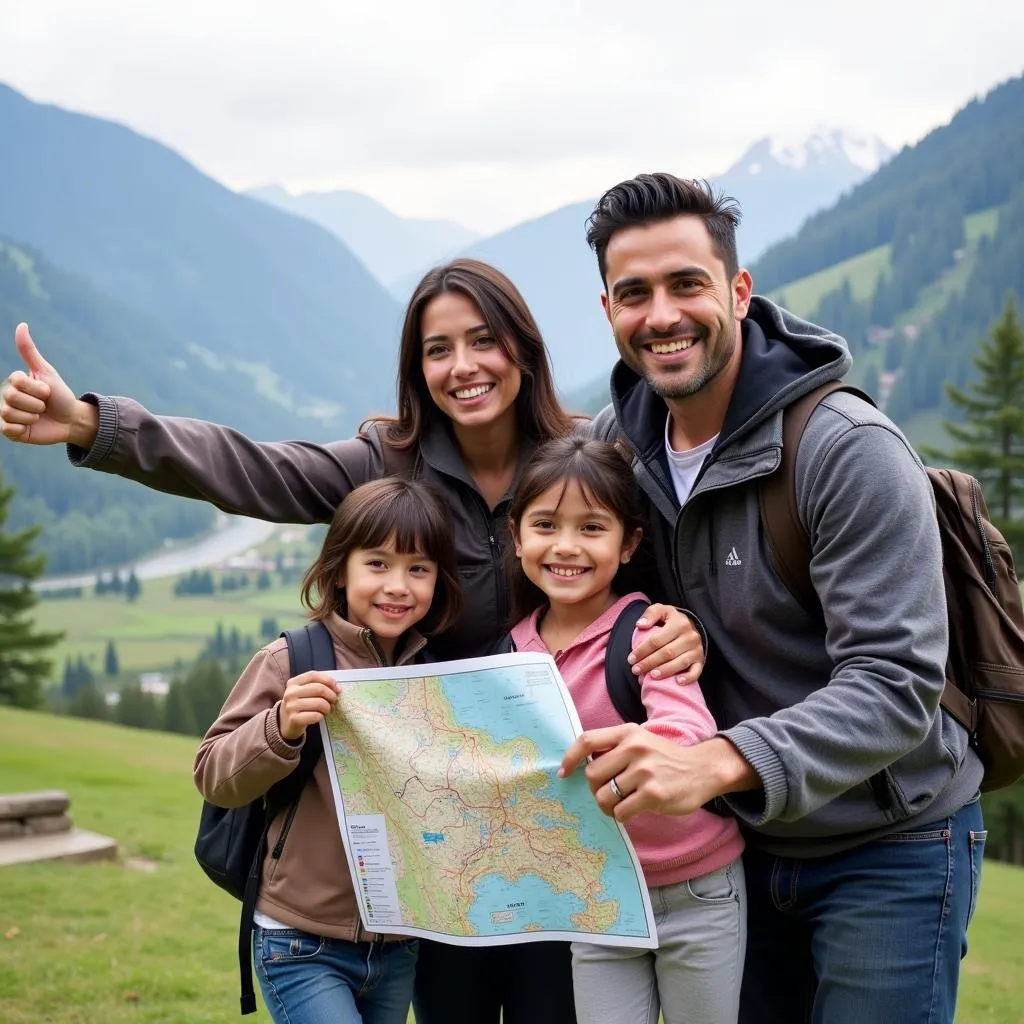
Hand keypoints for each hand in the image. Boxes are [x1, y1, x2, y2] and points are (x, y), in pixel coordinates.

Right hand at [1, 323, 96, 446]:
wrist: (71, 420)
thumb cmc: (60, 395)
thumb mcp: (46, 372)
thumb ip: (29, 351)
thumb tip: (22, 325)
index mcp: (14, 382)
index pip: (16, 381)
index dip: (37, 388)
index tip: (47, 392)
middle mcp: (7, 397)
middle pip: (10, 396)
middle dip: (36, 402)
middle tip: (44, 406)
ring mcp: (7, 414)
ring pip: (8, 413)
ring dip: (32, 416)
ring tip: (39, 416)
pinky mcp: (10, 431)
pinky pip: (7, 428)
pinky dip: (23, 428)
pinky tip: (31, 427)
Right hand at [278, 671, 339, 740]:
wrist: (286, 723)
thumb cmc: (301, 704)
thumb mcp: (305, 691)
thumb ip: (318, 685)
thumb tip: (337, 688)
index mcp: (293, 682)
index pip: (313, 675)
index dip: (328, 680)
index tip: (337, 688)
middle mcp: (290, 693)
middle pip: (318, 689)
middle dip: (331, 695)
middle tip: (334, 701)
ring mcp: (291, 706)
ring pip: (319, 703)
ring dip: (328, 707)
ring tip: (327, 710)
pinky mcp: (294, 719)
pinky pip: (316, 715)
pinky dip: (322, 716)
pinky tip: (320, 716)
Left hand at [558, 727, 756, 820]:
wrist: (703, 769)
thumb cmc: (665, 758)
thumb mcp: (641, 741)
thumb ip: (615, 748)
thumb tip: (581, 766)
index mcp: (628, 733)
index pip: (587, 740)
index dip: (570, 758)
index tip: (564, 772)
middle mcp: (634, 748)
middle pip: (592, 774)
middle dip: (595, 788)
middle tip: (607, 793)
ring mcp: (644, 771)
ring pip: (603, 796)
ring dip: (607, 806)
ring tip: (618, 805)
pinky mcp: (653, 794)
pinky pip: (621, 811)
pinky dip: (621, 815)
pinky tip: (631, 810)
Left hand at [629, 604, 704, 682]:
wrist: (690, 626)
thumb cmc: (671, 620)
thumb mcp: (660, 610)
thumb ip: (650, 614)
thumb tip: (640, 625)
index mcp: (679, 623)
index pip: (657, 640)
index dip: (642, 650)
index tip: (631, 659)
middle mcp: (690, 636)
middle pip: (667, 653)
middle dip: (649, 663)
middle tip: (636, 670)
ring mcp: (697, 649)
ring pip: (680, 663)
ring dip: (665, 671)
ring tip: (651, 676)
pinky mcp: (700, 660)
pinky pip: (696, 671)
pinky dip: (688, 678)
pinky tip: (677, 682)